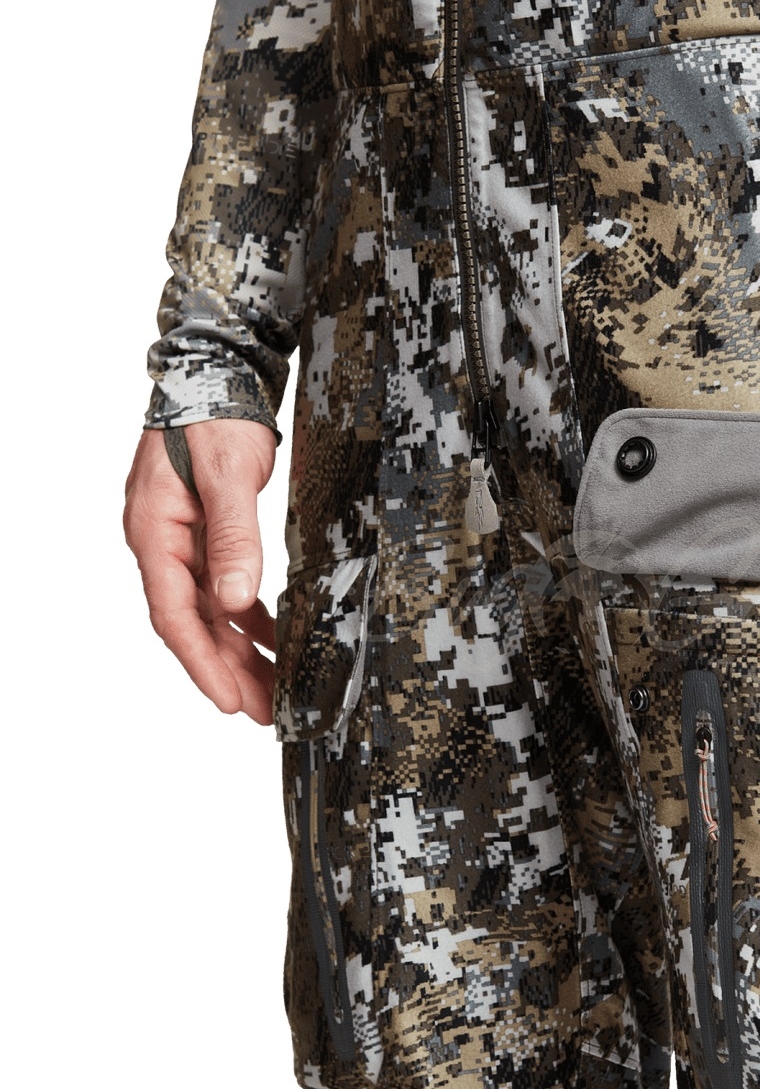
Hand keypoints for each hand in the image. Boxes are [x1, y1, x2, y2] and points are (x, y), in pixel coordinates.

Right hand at [123, 419, 277, 724]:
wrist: (218, 376)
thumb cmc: (214, 418)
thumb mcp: (228, 477)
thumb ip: (233, 538)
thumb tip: (236, 600)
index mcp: (155, 534)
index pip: (174, 616)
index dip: (202, 664)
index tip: (230, 701)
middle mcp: (163, 545)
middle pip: (194, 625)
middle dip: (229, 671)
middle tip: (265, 711)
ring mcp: (184, 542)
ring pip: (211, 613)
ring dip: (241, 651)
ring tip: (275, 689)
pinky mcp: (208, 536)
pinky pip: (224, 590)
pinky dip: (249, 617)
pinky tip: (275, 639)